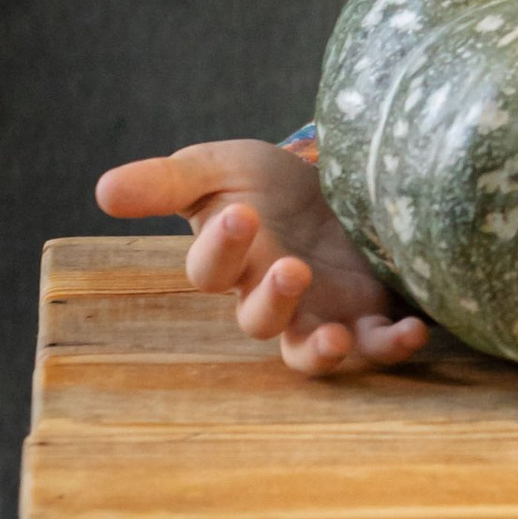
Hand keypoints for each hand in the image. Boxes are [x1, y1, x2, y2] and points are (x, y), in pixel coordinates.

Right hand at [95, 141, 428, 377]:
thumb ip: (167, 181)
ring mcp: (319, 313)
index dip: (221, 247)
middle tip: (292, 267)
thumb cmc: (269, 183)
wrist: (341, 183)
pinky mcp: (369, 316)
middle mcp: (270, 297)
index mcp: (231, 261)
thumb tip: (104, 191)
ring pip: (307, 351)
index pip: (210, 269)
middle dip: (271, 298)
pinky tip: (413, 330)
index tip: (241, 213)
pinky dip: (392, 344)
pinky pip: (376, 345)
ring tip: (336, 337)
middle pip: (257, 320)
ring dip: (320, 349)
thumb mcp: (220, 167)